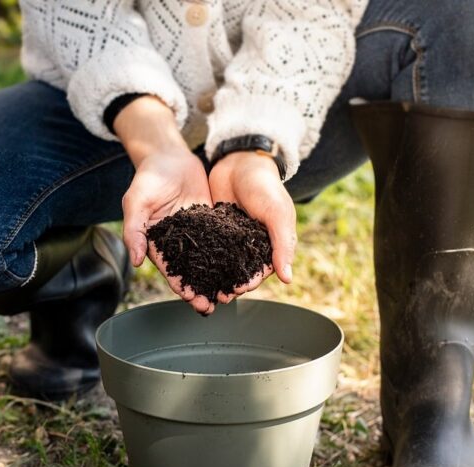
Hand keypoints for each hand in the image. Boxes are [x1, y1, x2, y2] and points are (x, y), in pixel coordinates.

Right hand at [112, 95, 215, 313]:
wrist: (169, 156)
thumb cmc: (148, 178)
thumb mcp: (136, 202)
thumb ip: (134, 231)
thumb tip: (136, 261)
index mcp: (157, 243)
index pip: (170, 270)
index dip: (181, 286)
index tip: (193, 300)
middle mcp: (177, 243)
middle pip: (191, 271)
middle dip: (201, 289)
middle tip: (213, 305)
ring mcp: (195, 233)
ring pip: (208, 260)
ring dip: (218, 277)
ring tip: (232, 292)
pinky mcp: (210, 222)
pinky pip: (222, 240)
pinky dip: (231, 254)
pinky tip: (244, 265)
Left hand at [208, 151, 296, 303]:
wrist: (240, 161)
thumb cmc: (265, 187)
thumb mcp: (277, 214)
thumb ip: (283, 245)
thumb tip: (287, 279)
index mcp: (268, 245)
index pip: (258, 272)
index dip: (247, 284)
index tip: (234, 292)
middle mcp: (248, 246)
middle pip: (236, 272)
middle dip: (224, 285)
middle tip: (210, 297)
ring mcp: (229, 238)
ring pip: (219, 263)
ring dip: (209, 277)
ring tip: (196, 288)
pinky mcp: (212, 229)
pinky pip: (204, 247)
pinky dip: (197, 258)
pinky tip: (185, 268)